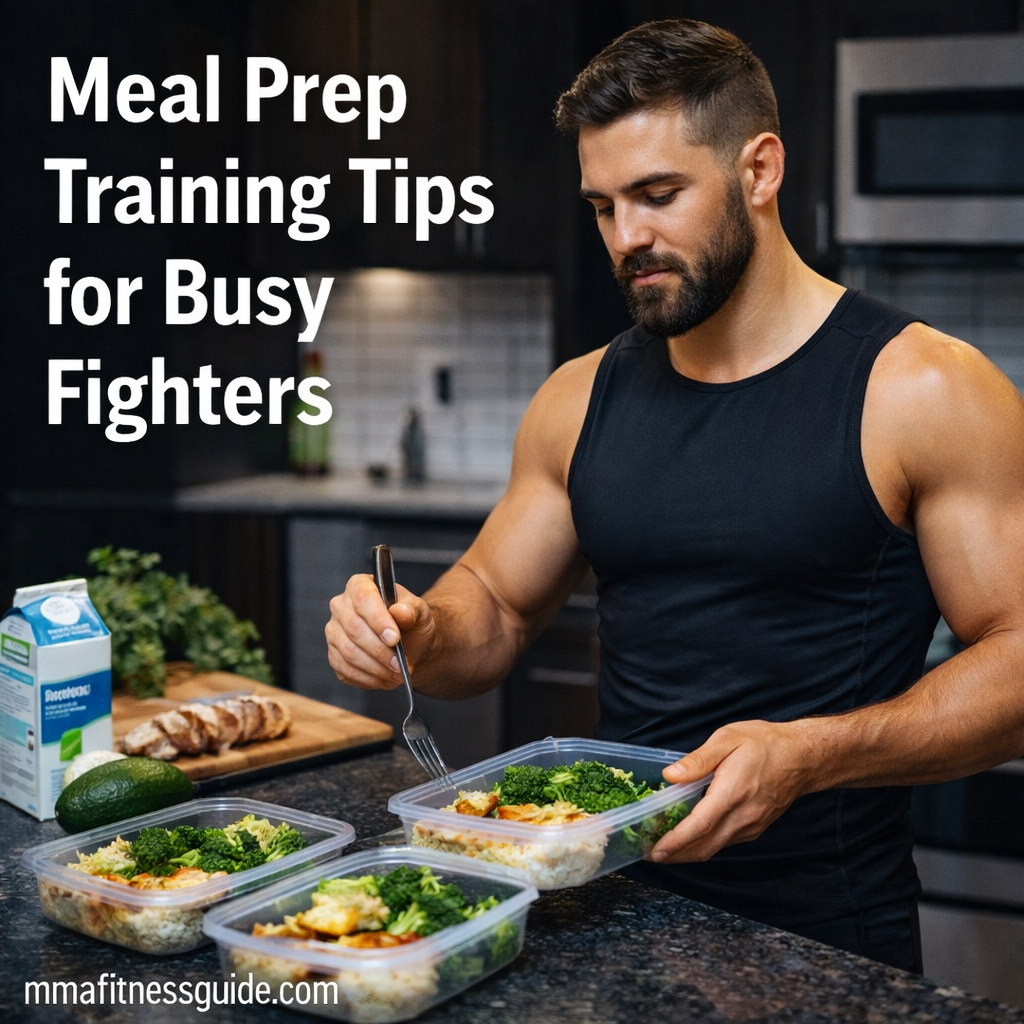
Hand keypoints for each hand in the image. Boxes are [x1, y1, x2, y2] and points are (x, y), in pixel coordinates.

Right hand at [325, 573, 436, 689]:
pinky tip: (384, 678)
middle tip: (399, 664)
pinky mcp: (334, 655)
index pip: (363, 599)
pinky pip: (345, 670)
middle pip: (354, 629)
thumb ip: (412, 610)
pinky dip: (368, 678)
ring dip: (375, 668)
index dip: (378, 620)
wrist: (409, 643)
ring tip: (396, 673)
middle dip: (380, 650)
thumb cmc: (411, 623)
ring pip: (349, 653)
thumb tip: (401, 612)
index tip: (394, 638)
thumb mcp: (420, 612)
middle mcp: (341, 606)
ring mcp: (334, 632)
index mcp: (360, 586)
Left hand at [649, 719, 816, 863]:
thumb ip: (698, 760)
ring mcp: (751, 825)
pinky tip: (692, 836)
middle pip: (705, 847)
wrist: (803, 757)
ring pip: (715, 848)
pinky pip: (726, 842)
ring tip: (664, 846)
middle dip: (675, 855)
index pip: (700, 825)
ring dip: (689, 852)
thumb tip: (670, 776)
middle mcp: (743, 816)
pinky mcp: (756, 828)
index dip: (676, 841)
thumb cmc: (765, 743)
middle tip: (649, 853)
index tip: (656, 851)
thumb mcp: (727, 739)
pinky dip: (705, 844)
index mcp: (732, 792)